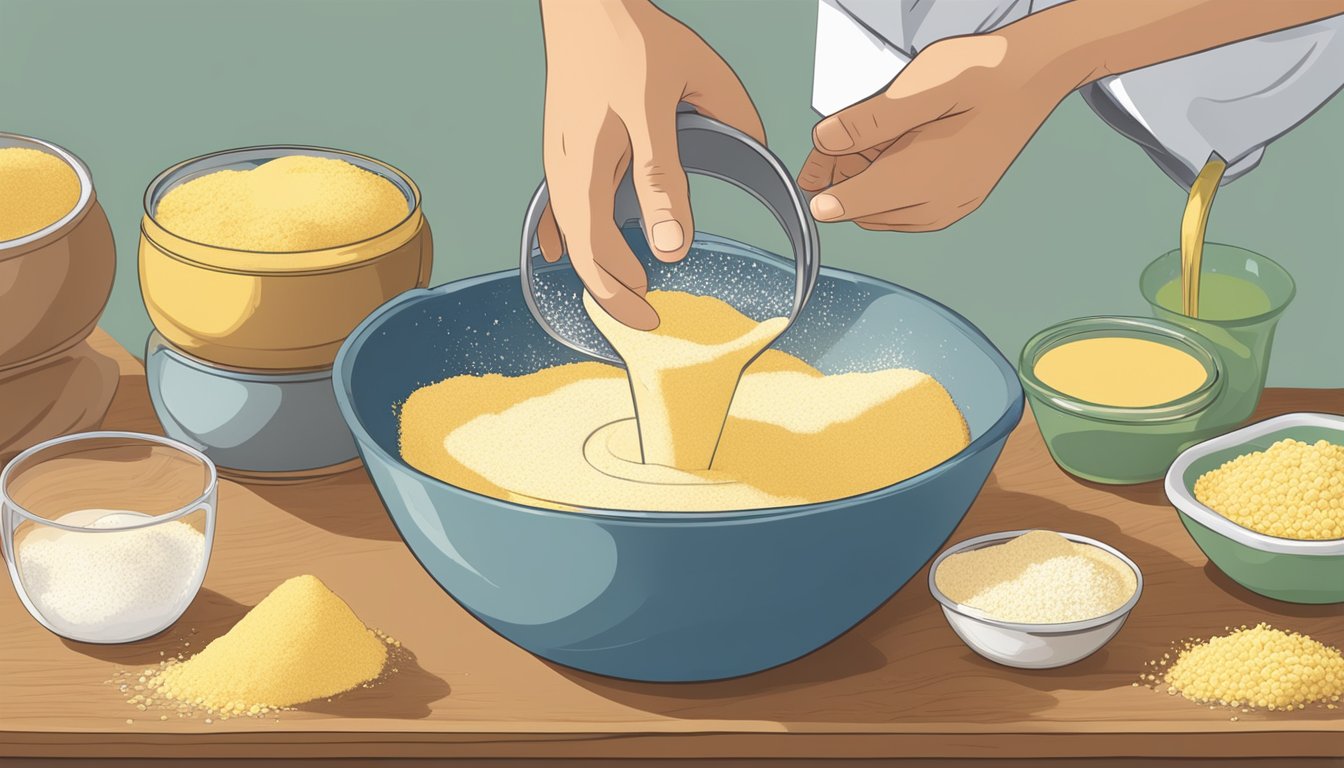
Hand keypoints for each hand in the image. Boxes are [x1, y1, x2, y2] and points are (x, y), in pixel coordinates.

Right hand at [539, 0, 763, 328]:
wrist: (585, 2)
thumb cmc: (633, 38)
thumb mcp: (677, 89)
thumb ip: (689, 153)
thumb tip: (698, 218)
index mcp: (602, 151)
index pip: (612, 233)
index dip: (636, 271)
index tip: (662, 295)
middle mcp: (571, 163)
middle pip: (584, 248)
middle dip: (613, 291)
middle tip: (646, 321)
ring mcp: (560, 158)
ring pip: (571, 233)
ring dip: (596, 270)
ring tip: (626, 293)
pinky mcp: (560, 151)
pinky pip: (556, 209)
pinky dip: (564, 239)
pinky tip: (562, 259)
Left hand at [798, 33, 1073, 231]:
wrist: (1038, 73)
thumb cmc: (985, 73)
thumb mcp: (923, 85)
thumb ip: (871, 119)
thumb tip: (824, 141)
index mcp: (926, 178)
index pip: (852, 203)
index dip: (821, 187)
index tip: (806, 172)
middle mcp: (938, 205)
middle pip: (864, 209)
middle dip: (843, 182)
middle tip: (835, 142)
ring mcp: (950, 207)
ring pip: (884, 212)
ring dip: (865, 184)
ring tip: (866, 143)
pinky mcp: (957, 202)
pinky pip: (907, 209)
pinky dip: (889, 188)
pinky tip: (892, 153)